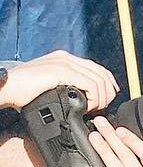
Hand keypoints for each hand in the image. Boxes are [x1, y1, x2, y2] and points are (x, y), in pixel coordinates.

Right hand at [0, 52, 118, 111]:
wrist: (5, 87)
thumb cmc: (23, 91)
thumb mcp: (49, 86)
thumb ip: (65, 87)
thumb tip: (81, 99)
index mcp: (64, 59)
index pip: (96, 68)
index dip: (108, 83)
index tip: (108, 98)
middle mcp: (66, 58)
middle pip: (101, 72)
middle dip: (108, 92)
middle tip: (103, 107)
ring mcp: (64, 63)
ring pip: (99, 79)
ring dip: (102, 97)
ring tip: (94, 109)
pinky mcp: (61, 71)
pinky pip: (90, 84)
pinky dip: (94, 97)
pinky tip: (88, 106)